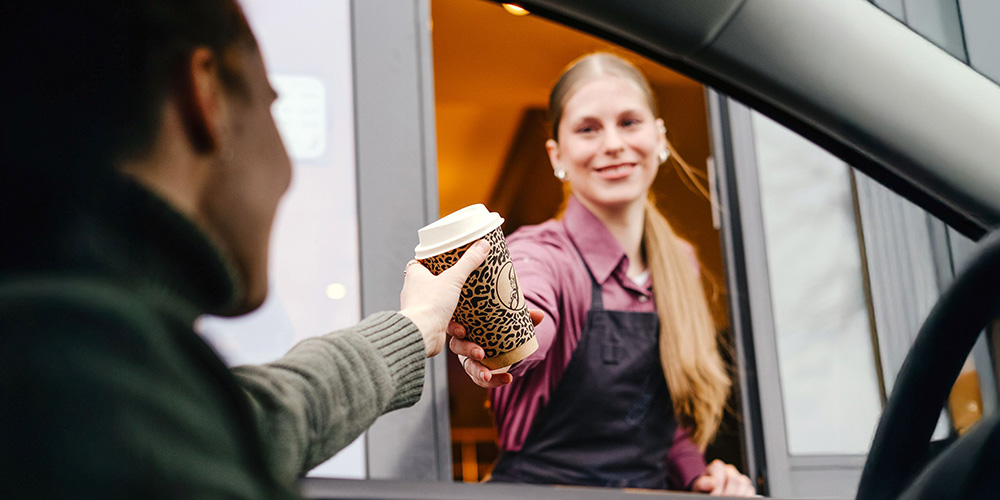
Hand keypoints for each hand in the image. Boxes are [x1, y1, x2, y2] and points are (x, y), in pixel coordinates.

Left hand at [399, 239, 489, 356]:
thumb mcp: (453, 278)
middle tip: (463, 281)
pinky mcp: (428, 324)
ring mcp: (421, 309)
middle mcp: (414, 291)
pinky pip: (444, 320)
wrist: (423, 334)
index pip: (421, 262)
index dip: (433, 261)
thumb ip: (468, 262)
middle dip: (448, 284)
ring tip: (465, 306)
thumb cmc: (429, 305)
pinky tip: (463, 325)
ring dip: (454, 306)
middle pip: (432, 282)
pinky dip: (455, 323)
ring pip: (439, 303)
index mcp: (415, 275)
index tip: (447, 259)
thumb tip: (483, 245)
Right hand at [448, 309, 543, 387]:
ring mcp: (468, 360)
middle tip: (480, 353)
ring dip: (479, 372)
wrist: (505, 344)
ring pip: (468, 367)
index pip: (453, 325)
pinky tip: (507, 378)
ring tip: (489, 376)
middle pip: (457, 347)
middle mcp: (463, 343)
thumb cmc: (501, 327)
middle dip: (468, 350)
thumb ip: (524, 318)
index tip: (462, 331)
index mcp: (465, 325)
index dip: (454, 328)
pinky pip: (482, 379)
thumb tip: (540, 315)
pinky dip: (495, 381)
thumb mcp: (511, 321)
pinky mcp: (478, 372)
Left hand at [691, 460, 755, 496]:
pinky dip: (745, 496)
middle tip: (720, 499)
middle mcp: (729, 469)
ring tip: (727, 499)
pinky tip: (736, 499)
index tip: (713, 496)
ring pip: (743, 484)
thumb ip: (703, 483)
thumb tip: (713, 482)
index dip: (717, 489)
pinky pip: (750, 490)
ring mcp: (739, 476)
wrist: (708, 491)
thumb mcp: (699, 486)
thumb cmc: (704, 488)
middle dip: (727, 493)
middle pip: (734, 480)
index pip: (720, 476)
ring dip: (736, 495)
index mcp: (717, 467)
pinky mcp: (746, 485)